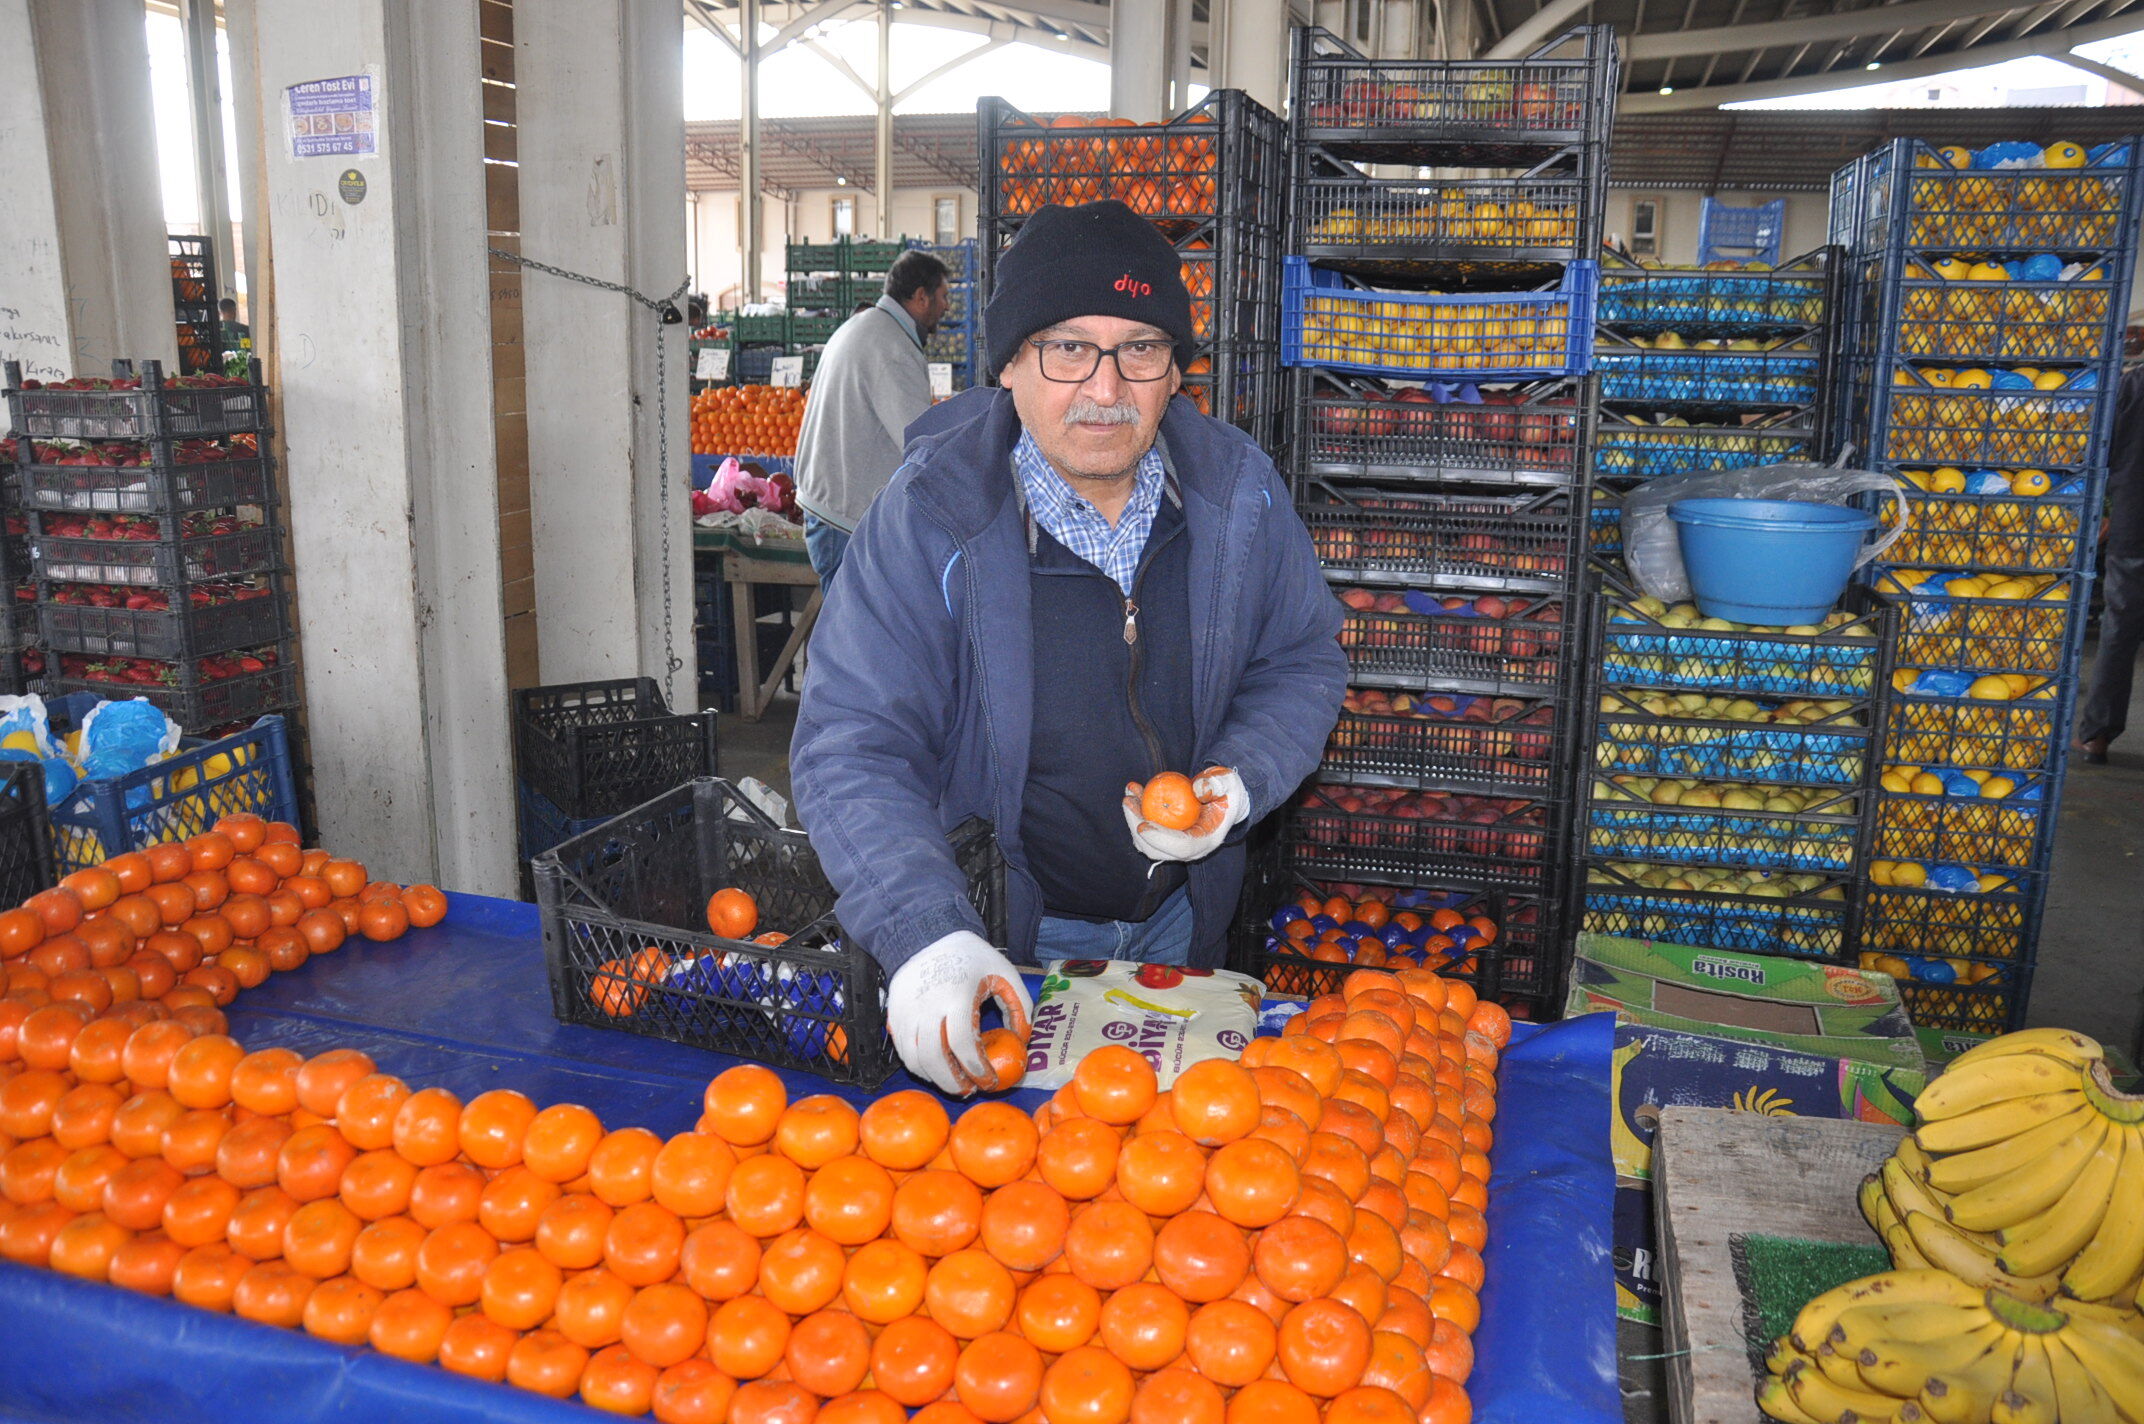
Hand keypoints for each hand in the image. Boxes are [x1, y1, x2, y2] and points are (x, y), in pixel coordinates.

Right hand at [885, 931, 1034, 1095]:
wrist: (928, 937)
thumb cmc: (971, 957)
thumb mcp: (1004, 973)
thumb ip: (1018, 1006)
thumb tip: (1022, 1041)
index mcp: (956, 995)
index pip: (962, 1044)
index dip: (976, 1069)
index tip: (989, 1080)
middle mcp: (926, 1006)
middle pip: (934, 1058)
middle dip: (953, 1082)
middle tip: (969, 1090)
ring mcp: (905, 1012)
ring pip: (913, 1059)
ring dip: (934, 1077)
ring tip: (954, 1082)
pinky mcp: (892, 1015)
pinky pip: (902, 1050)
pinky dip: (918, 1065)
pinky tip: (935, 1068)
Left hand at [1121, 766, 1247, 862]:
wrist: (1224, 799)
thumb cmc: (1226, 790)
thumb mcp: (1228, 782)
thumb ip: (1216, 784)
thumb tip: (1198, 790)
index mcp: (1207, 840)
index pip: (1181, 848)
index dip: (1160, 839)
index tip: (1142, 824)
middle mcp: (1189, 850)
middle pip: (1156, 849)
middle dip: (1136, 826)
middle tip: (1128, 800)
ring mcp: (1175, 846)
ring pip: (1146, 842)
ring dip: (1133, 818)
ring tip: (1130, 793)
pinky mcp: (1166, 839)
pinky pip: (1146, 831)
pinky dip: (1136, 814)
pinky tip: (1134, 794)